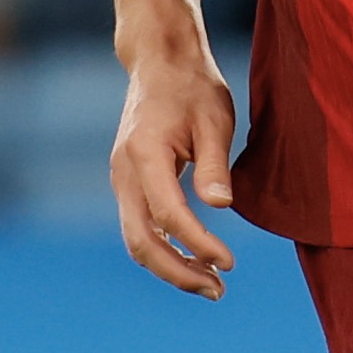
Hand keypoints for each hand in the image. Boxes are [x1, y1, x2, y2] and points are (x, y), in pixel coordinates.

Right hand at [109, 43, 239, 299]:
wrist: (160, 62)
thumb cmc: (193, 87)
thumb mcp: (214, 120)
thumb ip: (214, 166)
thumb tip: (220, 208)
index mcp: (144, 154)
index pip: (170, 215)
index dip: (199, 244)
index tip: (231, 263)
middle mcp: (124, 172)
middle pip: (142, 241)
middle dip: (179, 272)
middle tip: (219, 290)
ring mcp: (121, 179)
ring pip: (137, 240)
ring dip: (171, 266)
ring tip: (211, 282)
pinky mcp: (129, 183)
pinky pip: (140, 227)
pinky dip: (165, 249)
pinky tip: (194, 258)